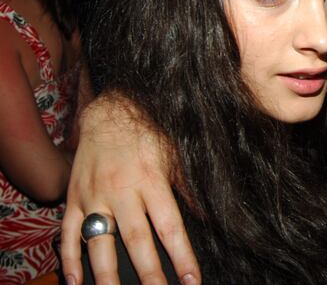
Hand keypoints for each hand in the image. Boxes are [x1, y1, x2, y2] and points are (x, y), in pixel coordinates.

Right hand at [60, 93, 200, 284]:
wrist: (112, 109)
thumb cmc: (151, 132)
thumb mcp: (176, 154)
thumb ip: (187, 187)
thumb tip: (208, 217)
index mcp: (152, 180)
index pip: (170, 226)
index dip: (182, 256)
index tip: (192, 280)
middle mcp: (122, 190)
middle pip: (136, 240)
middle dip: (149, 274)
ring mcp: (95, 195)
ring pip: (99, 242)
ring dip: (107, 275)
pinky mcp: (75, 197)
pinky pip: (69, 232)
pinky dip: (69, 259)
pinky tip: (76, 282)